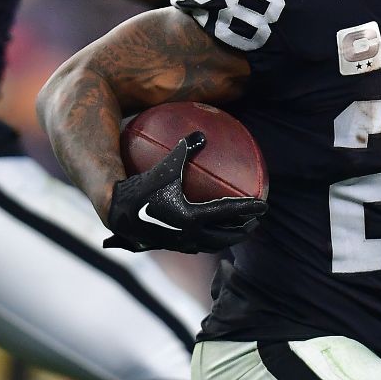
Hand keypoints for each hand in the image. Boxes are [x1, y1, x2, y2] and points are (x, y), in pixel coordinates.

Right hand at [104, 132, 266, 253]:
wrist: (115, 213)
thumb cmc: (139, 187)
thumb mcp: (165, 167)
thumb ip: (184, 150)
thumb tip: (201, 133)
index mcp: (192, 216)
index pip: (229, 212)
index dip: (248, 208)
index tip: (265, 205)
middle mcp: (189, 234)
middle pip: (225, 236)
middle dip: (243, 230)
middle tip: (255, 222)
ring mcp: (180, 243)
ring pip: (211, 245)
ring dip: (226, 239)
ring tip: (235, 231)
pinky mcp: (169, 246)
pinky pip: (195, 245)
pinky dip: (207, 240)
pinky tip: (206, 233)